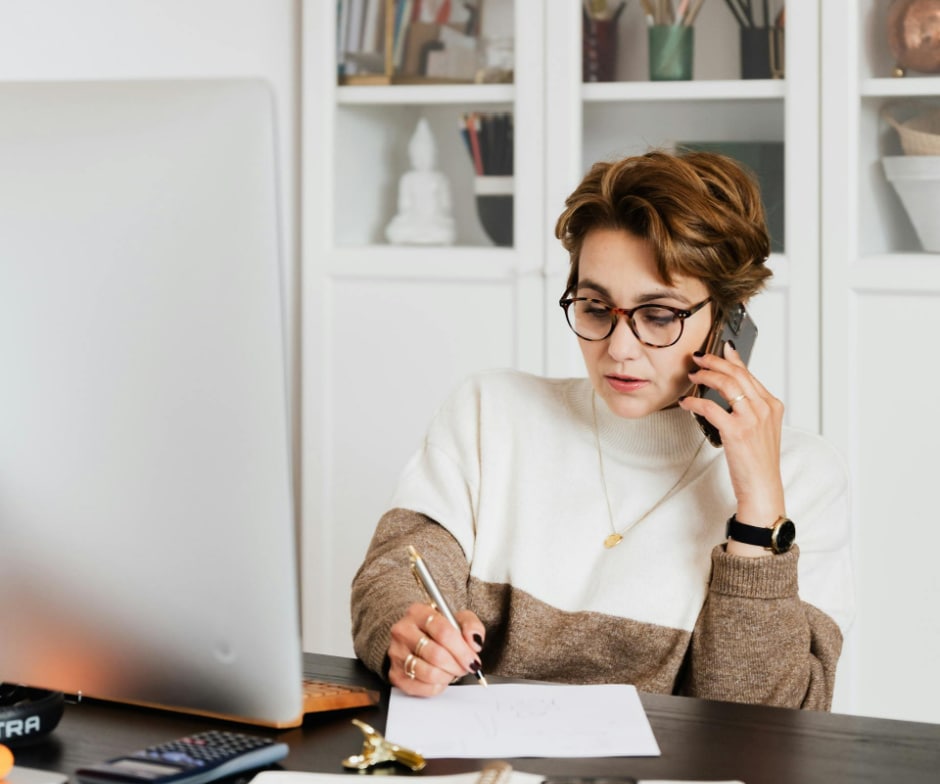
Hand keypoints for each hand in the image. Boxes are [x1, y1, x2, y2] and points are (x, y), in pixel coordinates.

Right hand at [387, 603, 484, 695]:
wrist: (420, 640)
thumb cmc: (440, 630)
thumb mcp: (459, 620)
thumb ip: (472, 626)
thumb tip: (474, 642)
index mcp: (418, 612)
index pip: (443, 632)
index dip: (462, 650)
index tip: (473, 659)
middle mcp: (403, 631)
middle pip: (436, 655)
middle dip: (457, 665)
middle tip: (466, 667)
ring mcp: (396, 653)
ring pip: (429, 673)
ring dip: (448, 676)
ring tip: (452, 670)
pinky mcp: (395, 674)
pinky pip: (422, 688)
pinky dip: (437, 686)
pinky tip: (441, 677)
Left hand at [680, 343, 785, 541]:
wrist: (762, 487)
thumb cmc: (758, 461)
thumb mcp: (761, 429)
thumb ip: (750, 408)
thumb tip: (730, 391)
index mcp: (772, 405)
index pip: (749, 374)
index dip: (732, 359)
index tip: (721, 349)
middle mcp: (765, 408)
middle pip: (737, 374)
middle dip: (715, 361)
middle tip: (699, 358)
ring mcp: (752, 418)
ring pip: (726, 384)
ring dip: (706, 375)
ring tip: (693, 374)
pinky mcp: (736, 431)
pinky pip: (711, 407)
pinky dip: (696, 401)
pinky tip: (687, 402)